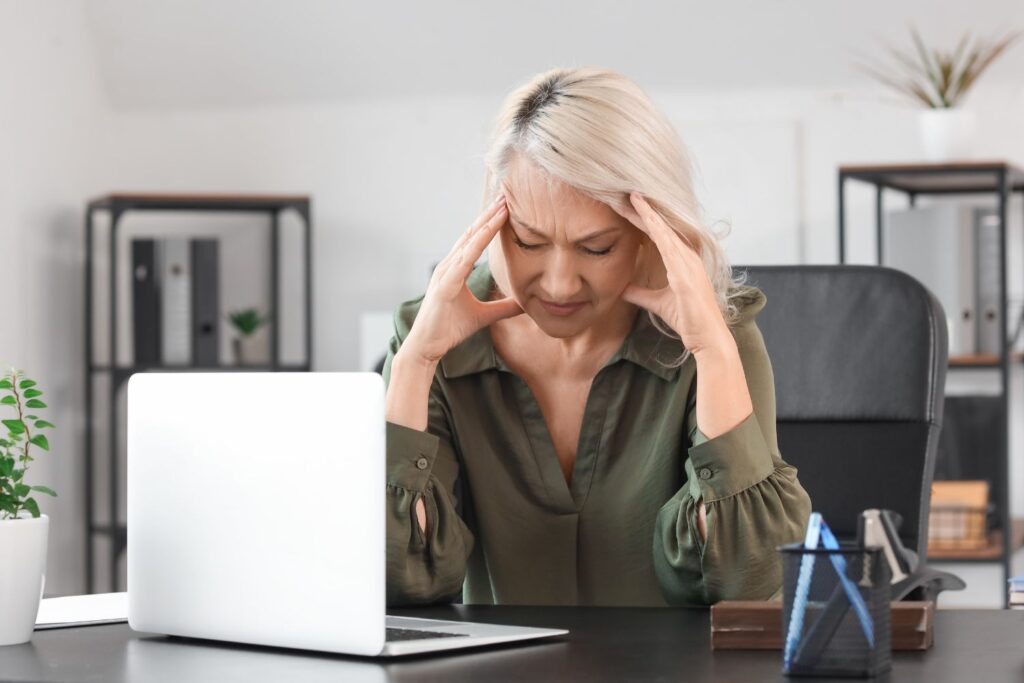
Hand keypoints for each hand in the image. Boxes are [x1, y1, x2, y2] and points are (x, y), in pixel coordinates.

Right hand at [402, 194, 524, 363]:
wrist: (427, 347)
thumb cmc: (449, 329)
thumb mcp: (484, 316)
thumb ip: (504, 307)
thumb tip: (526, 303)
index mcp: (456, 269)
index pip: (476, 240)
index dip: (491, 222)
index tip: (508, 205)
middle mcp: (449, 265)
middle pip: (472, 233)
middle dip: (490, 213)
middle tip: (507, 194)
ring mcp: (445, 273)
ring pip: (469, 242)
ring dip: (486, 222)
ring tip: (503, 206)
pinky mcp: (445, 285)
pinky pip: (464, 261)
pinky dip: (476, 244)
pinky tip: (489, 231)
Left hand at [614, 192, 731, 355]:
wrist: (707, 337)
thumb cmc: (688, 319)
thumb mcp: (657, 303)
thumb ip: (641, 294)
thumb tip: (623, 289)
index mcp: (683, 261)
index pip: (661, 234)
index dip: (646, 218)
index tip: (629, 204)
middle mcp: (688, 256)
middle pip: (663, 226)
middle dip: (644, 210)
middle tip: (626, 192)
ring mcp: (689, 263)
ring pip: (664, 230)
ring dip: (647, 213)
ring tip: (631, 197)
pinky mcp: (686, 273)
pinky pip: (668, 244)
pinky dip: (656, 228)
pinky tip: (645, 216)